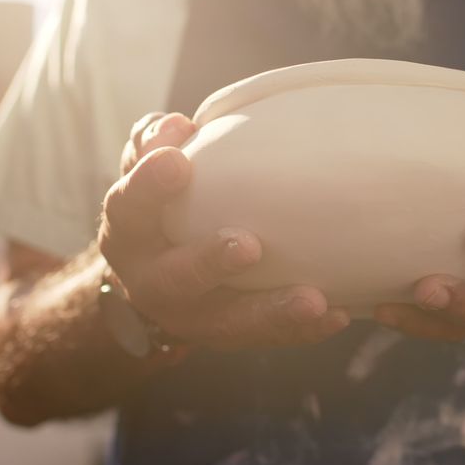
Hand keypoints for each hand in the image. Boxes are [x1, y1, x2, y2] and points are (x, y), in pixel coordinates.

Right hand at [100, 112, 349, 350]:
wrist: (154, 276)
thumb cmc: (164, 204)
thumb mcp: (148, 169)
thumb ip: (156, 143)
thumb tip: (178, 127)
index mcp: (128, 232)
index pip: (128, 206)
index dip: (149, 185)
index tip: (178, 161)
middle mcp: (149, 281)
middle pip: (174, 278)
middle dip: (210, 263)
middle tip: (248, 246)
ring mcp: (188, 317)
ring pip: (226, 322)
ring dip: (270, 311)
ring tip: (313, 300)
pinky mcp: (225, 335)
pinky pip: (265, 337)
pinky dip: (300, 330)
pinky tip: (336, 314)